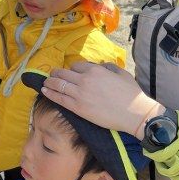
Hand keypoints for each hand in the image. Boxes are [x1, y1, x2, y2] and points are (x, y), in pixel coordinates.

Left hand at [42, 61, 162, 137]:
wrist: (134, 113)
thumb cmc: (131, 93)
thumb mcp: (121, 73)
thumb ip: (108, 67)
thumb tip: (98, 66)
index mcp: (95, 70)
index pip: (76, 66)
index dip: (72, 69)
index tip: (70, 73)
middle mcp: (84, 80)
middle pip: (63, 74)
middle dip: (55, 74)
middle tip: (51, 75)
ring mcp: (79, 94)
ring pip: (59, 85)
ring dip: (49, 82)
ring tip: (45, 82)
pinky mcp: (78, 108)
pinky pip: (59, 99)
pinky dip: (50, 93)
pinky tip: (44, 91)